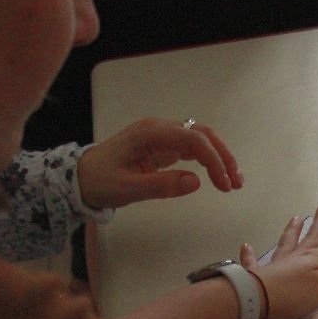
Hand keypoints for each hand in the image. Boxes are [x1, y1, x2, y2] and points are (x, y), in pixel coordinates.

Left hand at [76, 118, 242, 208]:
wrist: (81, 177)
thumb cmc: (100, 182)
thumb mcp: (127, 188)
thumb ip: (161, 185)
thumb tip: (196, 182)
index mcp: (150, 134)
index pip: (193, 139)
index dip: (213, 160)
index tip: (224, 184)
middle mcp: (159, 130)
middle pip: (202, 134)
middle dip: (223, 156)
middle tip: (236, 183)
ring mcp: (162, 137)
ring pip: (200, 139)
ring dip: (219, 157)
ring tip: (233, 181)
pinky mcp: (163, 147)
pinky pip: (192, 148)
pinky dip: (208, 160)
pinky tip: (217, 175)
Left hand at [240, 203, 317, 318]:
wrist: (256, 300)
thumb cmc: (295, 295)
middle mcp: (299, 257)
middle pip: (313, 236)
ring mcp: (278, 264)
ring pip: (288, 243)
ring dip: (293, 230)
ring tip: (296, 218)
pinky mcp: (257, 274)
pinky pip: (254, 260)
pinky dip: (251, 253)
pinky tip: (247, 245)